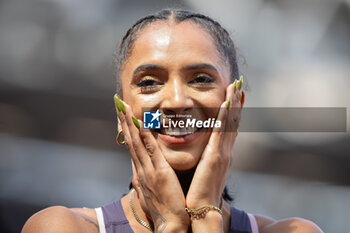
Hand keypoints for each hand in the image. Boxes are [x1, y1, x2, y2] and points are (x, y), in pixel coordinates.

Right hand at [114, 96, 189, 231]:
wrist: (170, 224)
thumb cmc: (164, 208)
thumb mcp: (152, 191)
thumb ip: (146, 179)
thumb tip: (139, 175)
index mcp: (141, 172)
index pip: (132, 146)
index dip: (126, 130)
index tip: (122, 115)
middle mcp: (141, 169)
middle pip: (130, 141)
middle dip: (123, 121)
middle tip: (118, 103)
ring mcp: (148, 170)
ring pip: (137, 142)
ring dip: (130, 123)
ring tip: (124, 107)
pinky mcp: (159, 173)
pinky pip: (151, 150)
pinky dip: (145, 135)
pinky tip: (141, 123)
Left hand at [186, 81, 242, 209]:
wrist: (203, 208)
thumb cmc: (201, 190)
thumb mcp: (206, 171)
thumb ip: (207, 158)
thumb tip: (205, 150)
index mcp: (223, 154)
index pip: (230, 128)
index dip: (234, 111)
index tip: (235, 95)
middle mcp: (226, 151)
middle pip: (234, 122)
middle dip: (236, 102)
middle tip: (238, 84)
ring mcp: (223, 153)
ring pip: (230, 123)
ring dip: (233, 104)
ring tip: (235, 86)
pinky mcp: (216, 157)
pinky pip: (221, 132)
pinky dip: (225, 117)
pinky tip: (226, 104)